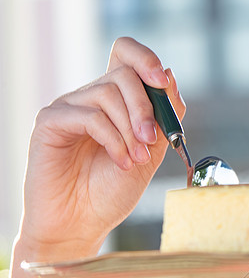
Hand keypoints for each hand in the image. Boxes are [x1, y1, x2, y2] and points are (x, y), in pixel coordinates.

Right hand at [18, 37, 183, 257]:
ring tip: (136, 159)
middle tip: (152, 139)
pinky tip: (121, 162)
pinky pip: (89, 117)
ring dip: (131, 128)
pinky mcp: (50, 123)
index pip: (125, 53)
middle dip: (146, 106)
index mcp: (115, 98)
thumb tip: (169, 74)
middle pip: (123, 73)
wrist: (82, 225)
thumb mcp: (152, 151)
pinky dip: (113, 140)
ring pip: (107, 94)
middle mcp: (89, 96)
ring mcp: (68, 107)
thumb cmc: (113, 190)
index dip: (145, 58)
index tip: (162, 81)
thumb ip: (164, 115)